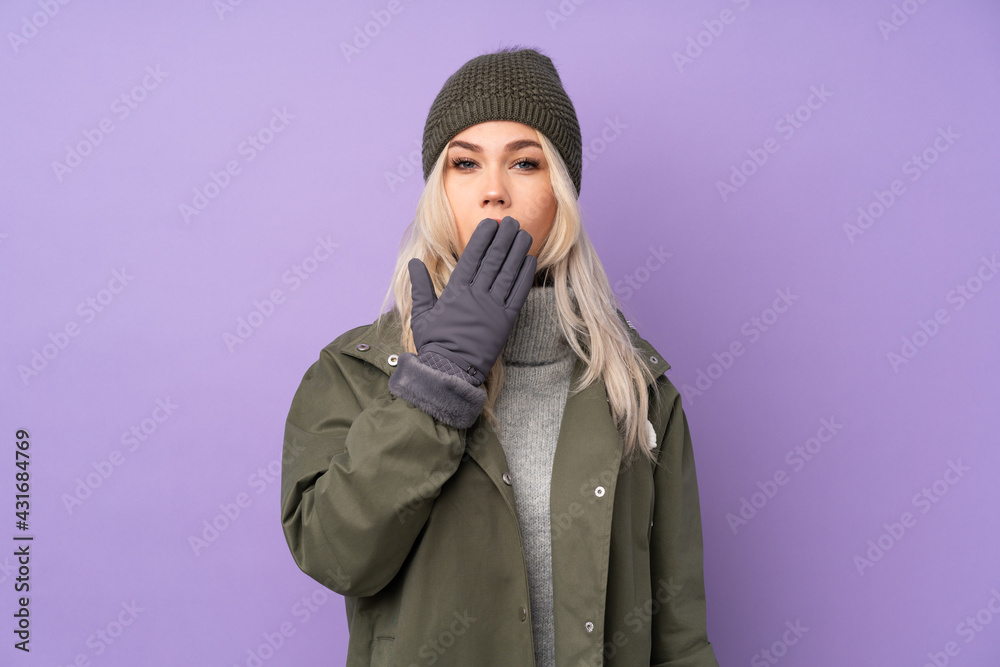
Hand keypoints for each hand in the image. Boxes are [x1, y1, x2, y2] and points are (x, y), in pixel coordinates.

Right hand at [407, 216, 535, 383]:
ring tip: (523, 234)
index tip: (490, 223)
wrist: (449, 371)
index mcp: (455, 292)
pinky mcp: (505, 322)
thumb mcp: (422, 314)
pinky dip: (525, 275)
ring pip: (508, 273)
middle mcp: (476, 296)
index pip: (472, 257)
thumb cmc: (434, 343)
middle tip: (510, 221)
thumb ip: (420, 287)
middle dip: (503, 238)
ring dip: (517, 251)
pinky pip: (518, 294)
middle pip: (493, 260)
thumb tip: (414, 264)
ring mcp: (492, 308)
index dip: (483, 238)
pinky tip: (530, 260)